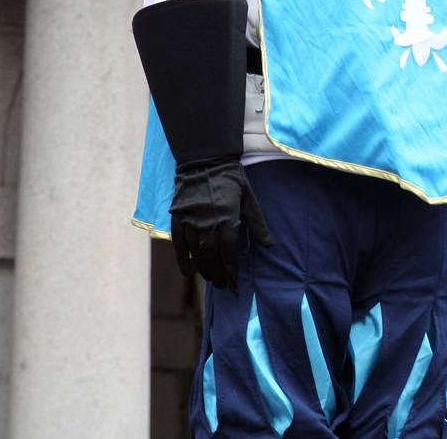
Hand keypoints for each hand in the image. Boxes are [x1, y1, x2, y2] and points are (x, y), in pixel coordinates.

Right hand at [169, 159, 272, 292]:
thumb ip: (257, 223)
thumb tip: (269, 245)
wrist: (205, 161)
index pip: (229, 251)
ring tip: (210, 279)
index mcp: (228, 217)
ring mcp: (191, 221)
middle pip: (212, 256)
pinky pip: (179, 244)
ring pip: (196, 253)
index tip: (234, 285)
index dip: (231, 271)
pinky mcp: (178, 218)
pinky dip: (183, 259)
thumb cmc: (231, 179)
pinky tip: (188, 271)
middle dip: (218, 274)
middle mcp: (208, 222)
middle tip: (222, 286)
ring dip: (203, 269)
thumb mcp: (249, 198)